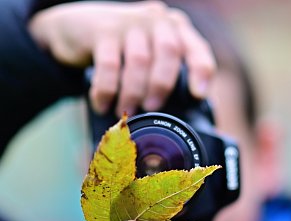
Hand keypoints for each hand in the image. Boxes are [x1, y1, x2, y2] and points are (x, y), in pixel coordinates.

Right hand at [28, 1, 215, 115]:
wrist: (77, 30)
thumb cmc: (122, 53)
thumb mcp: (148, 57)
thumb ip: (162, 74)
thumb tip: (180, 117)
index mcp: (175, 31)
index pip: (196, 49)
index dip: (201, 72)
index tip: (197, 95)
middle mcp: (157, 21)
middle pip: (169, 51)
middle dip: (161, 85)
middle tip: (151, 108)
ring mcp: (130, 22)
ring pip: (139, 61)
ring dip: (133, 93)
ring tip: (126, 112)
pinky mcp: (103, 29)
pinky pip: (109, 65)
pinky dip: (107, 90)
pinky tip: (103, 104)